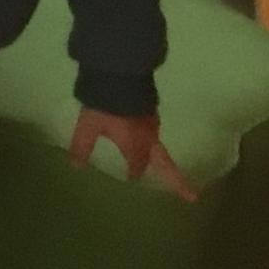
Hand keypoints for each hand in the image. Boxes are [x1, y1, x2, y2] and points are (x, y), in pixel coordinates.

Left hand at [68, 110, 196, 201]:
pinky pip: (154, 129)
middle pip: (165, 163)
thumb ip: (82, 147)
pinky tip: (146, 134)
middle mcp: (149, 137)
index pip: (138, 166)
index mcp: (135, 145)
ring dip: (160, 156)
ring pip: (158, 144)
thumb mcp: (88, 126)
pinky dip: (153, 138)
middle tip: (192, 197)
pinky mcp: (151, 106)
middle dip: (177, 181)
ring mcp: (153, 121)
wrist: (119, 71)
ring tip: (156, 159)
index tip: (131, 178)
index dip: (134, 173)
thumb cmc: (104, 104)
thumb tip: (76, 167)